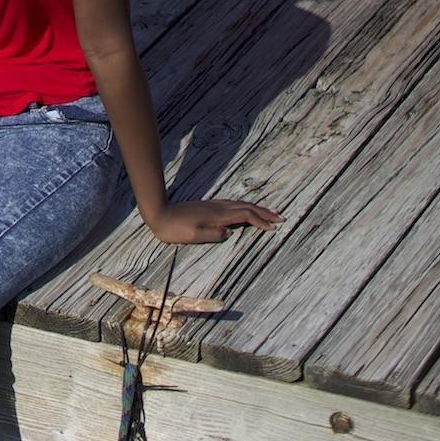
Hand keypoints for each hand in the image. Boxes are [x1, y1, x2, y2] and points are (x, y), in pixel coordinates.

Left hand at [145, 199, 283, 243]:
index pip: (246, 216)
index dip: (261, 221)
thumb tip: (230, 233)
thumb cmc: (173, 229)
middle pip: (247, 207)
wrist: (158, 213)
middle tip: (281, 218)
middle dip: (265, 213)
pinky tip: (247, 209)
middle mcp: (218, 208)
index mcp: (218, 216)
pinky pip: (233, 204)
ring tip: (270, 212)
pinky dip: (245, 206)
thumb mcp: (192, 236)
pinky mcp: (209, 206)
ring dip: (257, 208)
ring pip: (241, 204)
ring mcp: (214, 205)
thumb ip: (212, 235)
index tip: (274, 228)